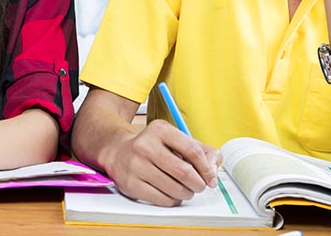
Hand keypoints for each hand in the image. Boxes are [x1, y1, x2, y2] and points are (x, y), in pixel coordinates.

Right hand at [100, 120, 220, 205]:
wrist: (117, 151)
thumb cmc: (152, 147)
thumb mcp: (174, 140)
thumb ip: (202, 150)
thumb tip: (214, 170)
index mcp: (159, 130)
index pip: (193, 150)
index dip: (206, 168)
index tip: (210, 178)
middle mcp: (145, 145)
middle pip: (184, 172)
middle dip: (198, 184)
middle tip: (199, 186)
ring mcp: (136, 165)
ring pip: (175, 189)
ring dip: (186, 193)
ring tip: (184, 189)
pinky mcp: (131, 183)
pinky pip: (163, 199)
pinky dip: (172, 200)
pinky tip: (170, 193)